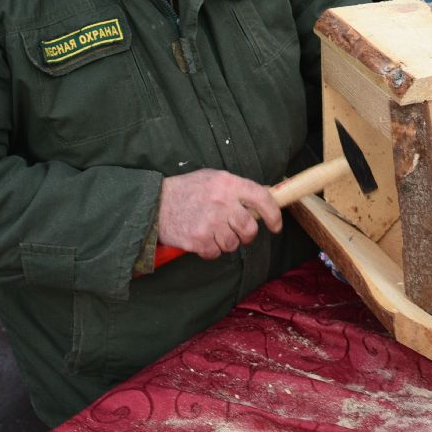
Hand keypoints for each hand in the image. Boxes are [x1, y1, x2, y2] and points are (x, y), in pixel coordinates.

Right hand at [157, 169, 282, 260]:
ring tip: (212, 231)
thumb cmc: (187, 190)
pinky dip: (210, 250)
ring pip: (233, 243)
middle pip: (250, 228)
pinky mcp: (199, 240)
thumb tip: (263, 198)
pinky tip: (202, 239)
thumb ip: (236, 188)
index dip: (273, 214)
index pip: (262, 198)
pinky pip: (216, 253)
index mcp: (228, 183)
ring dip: (226, 242)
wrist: (155, 204)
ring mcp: (210, 222)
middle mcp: (222, 202)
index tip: (276, 225)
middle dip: (247, 234)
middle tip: (238, 231)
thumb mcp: (213, 178)